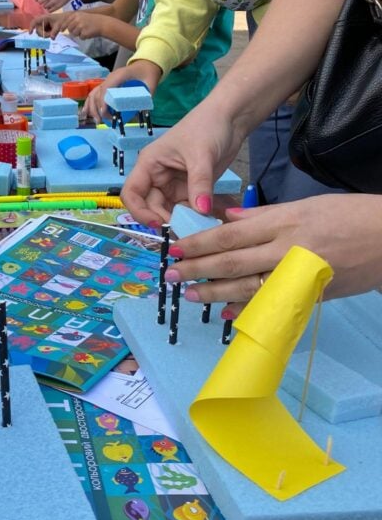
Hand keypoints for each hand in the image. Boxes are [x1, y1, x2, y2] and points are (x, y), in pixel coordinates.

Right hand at [31, 12, 71, 37]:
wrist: (64, 19)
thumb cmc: (61, 20)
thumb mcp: (59, 25)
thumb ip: (55, 32)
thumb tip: (52, 38)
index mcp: (44, 18)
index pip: (35, 21)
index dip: (31, 27)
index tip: (30, 33)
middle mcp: (41, 22)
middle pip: (38, 31)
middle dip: (44, 34)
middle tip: (51, 35)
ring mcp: (42, 26)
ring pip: (41, 34)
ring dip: (47, 35)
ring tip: (54, 33)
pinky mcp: (44, 29)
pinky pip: (43, 35)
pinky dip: (48, 35)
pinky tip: (53, 33)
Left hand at [35, 0, 75, 12]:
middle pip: (39, 2)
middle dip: (41, 1)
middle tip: (44, 1)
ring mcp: (52, 1)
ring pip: (44, 6)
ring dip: (46, 5)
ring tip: (50, 3)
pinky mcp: (57, 6)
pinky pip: (49, 10)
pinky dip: (49, 9)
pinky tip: (52, 6)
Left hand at [65, 12, 103, 40]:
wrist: (102, 23)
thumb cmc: (91, 20)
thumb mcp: (81, 16)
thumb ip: (72, 20)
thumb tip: (62, 27)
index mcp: (76, 15)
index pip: (65, 22)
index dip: (62, 27)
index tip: (61, 30)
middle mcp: (77, 20)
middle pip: (69, 29)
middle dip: (73, 31)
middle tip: (80, 30)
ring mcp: (80, 26)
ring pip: (74, 34)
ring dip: (79, 34)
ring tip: (85, 30)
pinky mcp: (84, 33)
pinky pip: (80, 37)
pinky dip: (84, 37)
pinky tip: (88, 33)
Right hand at [84, 61, 161, 123]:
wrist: (146, 64)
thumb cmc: (149, 73)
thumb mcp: (151, 83)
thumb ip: (147, 96)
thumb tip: (141, 111)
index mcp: (120, 75)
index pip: (107, 87)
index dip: (103, 101)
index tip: (105, 113)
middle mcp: (111, 77)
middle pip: (98, 93)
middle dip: (98, 109)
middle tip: (103, 121)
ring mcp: (107, 81)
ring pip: (93, 94)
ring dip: (92, 108)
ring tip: (96, 121)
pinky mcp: (107, 85)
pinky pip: (94, 93)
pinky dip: (89, 103)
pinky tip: (86, 113)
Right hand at [119, 92, 241, 225]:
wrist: (230, 118)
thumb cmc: (207, 126)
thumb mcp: (202, 156)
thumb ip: (200, 185)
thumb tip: (200, 212)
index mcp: (149, 164)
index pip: (132, 193)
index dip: (139, 212)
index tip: (159, 224)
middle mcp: (157, 176)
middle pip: (151, 206)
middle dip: (166, 219)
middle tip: (186, 231)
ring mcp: (174, 183)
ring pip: (170, 210)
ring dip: (182, 221)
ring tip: (199, 228)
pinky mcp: (190, 188)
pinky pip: (188, 208)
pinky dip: (195, 216)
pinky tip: (207, 221)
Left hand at [159, 194, 381, 304]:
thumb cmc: (348, 215)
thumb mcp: (305, 205)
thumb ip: (264, 215)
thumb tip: (229, 219)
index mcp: (284, 222)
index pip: (231, 234)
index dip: (201, 242)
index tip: (177, 247)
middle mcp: (287, 250)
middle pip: (232, 262)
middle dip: (198, 269)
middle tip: (171, 274)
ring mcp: (299, 276)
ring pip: (248, 287)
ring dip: (215, 293)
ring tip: (190, 294)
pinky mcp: (311, 296)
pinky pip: (272, 305)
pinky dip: (248, 311)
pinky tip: (226, 314)